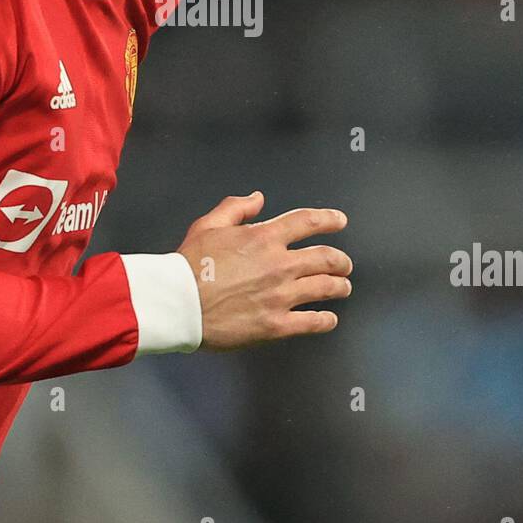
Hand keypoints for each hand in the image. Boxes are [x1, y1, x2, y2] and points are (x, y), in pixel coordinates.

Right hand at [176, 191, 351, 350]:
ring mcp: (280, 296)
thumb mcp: (208, 224)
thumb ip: (236, 207)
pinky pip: (311, 322)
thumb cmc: (189, 264)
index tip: (340, 221)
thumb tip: (258, 198)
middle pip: (326, 258)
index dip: (330, 219)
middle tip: (344, 264)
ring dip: (340, 286)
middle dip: (341, 260)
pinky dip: (325, 320)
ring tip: (343, 287)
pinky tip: (328, 318)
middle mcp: (279, 265)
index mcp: (264, 238)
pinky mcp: (276, 325)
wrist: (178, 303)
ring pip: (326, 288)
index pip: (308, 222)